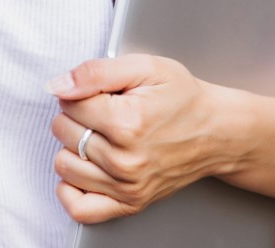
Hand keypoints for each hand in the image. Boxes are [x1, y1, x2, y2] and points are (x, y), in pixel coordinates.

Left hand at [47, 54, 226, 223]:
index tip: (101, 91)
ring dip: (74, 147)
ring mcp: (127, 186)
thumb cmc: (183, 98)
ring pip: (64, 165)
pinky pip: (80, 208)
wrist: (216, 132)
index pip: (69, 104)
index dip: (80, 91)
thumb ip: (96, 72)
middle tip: (104, 110)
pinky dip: (72, 188)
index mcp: (127, 122)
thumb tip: (58, 85)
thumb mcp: (146, 67)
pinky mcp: (130, 203)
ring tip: (98, 135)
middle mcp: (125, 159)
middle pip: (63, 132)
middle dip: (76, 115)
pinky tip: (85, 167)